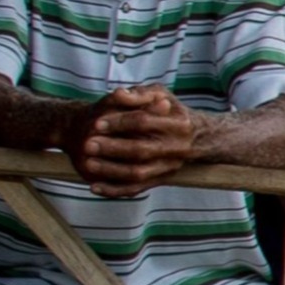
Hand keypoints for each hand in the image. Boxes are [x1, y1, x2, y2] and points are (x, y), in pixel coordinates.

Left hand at [69, 85, 199, 195]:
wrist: (197, 136)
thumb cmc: (171, 111)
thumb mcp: (161, 95)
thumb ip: (139, 94)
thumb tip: (119, 94)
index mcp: (178, 123)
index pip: (144, 122)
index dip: (119, 122)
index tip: (97, 123)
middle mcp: (177, 147)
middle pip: (141, 150)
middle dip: (112, 148)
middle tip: (88, 144)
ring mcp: (169, 166)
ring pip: (138, 173)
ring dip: (110, 170)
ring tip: (87, 163)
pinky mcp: (161, 179)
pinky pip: (136, 189)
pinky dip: (114, 190)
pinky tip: (94, 187)